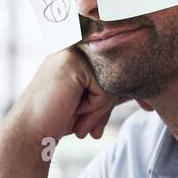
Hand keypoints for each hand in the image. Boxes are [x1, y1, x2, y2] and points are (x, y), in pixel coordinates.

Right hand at [8, 45, 125, 143]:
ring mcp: (74, 51)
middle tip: (90, 129)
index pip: (117, 71)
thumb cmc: (60, 117)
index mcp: (83, 52)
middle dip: (107, 108)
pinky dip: (94, 107)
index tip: (125, 116)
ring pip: (113, 83)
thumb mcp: (94, 101)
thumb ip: (115, 90)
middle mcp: (79, 46)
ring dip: (99, 110)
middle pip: (118, 77)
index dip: (119, 98)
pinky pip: (105, 89)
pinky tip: (73, 110)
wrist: (31, 131)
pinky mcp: (73, 63)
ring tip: (78, 119)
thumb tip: (146, 92)